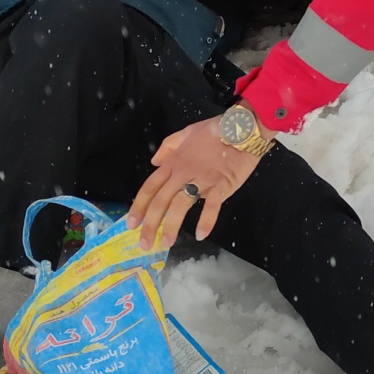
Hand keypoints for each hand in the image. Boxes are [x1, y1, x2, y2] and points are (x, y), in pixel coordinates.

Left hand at [126, 115, 268, 247]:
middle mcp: (183, 173)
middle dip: (150, 224)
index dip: (139, 206)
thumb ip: (168, 146)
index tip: (131, 223)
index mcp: (174, 162)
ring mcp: (201, 180)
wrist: (242, 129)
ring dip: (171, 227)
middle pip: (161, 201)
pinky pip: (211, 206)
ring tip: (166, 243)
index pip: (150, 187)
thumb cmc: (215, 130)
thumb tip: (155, 161)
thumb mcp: (187, 132)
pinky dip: (206, 221)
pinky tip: (201, 234)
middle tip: (144, 244)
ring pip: (180, 206)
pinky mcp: (220, 186)